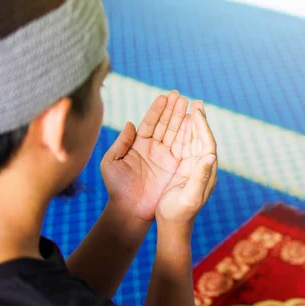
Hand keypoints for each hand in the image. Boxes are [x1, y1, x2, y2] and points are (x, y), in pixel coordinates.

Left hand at [101, 92, 215, 223]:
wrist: (130, 211)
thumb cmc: (117, 188)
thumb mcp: (112, 163)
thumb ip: (121, 143)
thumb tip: (130, 124)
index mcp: (139, 145)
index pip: (150, 123)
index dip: (157, 109)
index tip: (164, 96)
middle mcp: (154, 149)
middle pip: (165, 124)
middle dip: (173, 109)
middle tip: (180, 95)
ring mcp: (165, 157)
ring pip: (175, 133)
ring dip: (182, 118)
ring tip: (188, 104)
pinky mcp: (175, 167)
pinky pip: (183, 149)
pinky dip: (188, 135)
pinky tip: (192, 123)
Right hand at [155, 100, 216, 226]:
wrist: (173, 227)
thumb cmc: (180, 214)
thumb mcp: (190, 196)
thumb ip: (200, 176)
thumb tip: (210, 156)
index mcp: (206, 172)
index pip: (207, 144)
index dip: (203, 126)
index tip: (197, 111)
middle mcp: (202, 168)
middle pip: (202, 139)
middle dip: (199, 121)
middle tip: (196, 103)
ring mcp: (193, 168)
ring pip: (193, 141)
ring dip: (192, 125)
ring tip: (190, 108)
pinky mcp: (184, 170)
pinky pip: (184, 148)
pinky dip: (183, 135)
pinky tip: (180, 126)